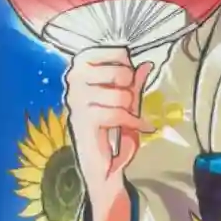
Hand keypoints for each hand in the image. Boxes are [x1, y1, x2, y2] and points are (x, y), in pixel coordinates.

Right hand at [64, 47, 154, 220]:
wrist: (102, 169)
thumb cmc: (111, 133)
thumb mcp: (127, 104)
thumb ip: (134, 84)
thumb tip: (146, 64)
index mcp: (81, 72)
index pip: (109, 51)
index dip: (125, 63)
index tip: (128, 76)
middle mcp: (74, 83)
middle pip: (119, 72)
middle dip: (131, 91)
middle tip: (128, 105)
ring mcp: (76, 101)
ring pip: (120, 94)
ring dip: (131, 110)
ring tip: (128, 119)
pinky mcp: (82, 119)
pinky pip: (116, 113)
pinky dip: (132, 122)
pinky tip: (139, 128)